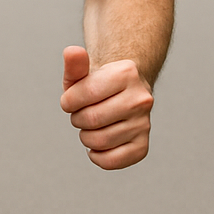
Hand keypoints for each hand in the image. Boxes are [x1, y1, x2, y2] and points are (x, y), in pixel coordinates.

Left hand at [60, 45, 153, 169]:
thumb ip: (74, 64)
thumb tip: (71, 52)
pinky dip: (97, 156)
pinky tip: (97, 145)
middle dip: (77, 119)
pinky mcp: (142, 145)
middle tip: (82, 114)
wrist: (122, 94)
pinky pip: (112, 161)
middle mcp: (141, 98)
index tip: (71, 100)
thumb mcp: (82, 73)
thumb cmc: (97, 85)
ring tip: (91, 127)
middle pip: (90, 120)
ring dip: (85, 137)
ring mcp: (144, 123)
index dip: (68, 102)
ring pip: (99, 142)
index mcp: (126, 74)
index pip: (84, 94)